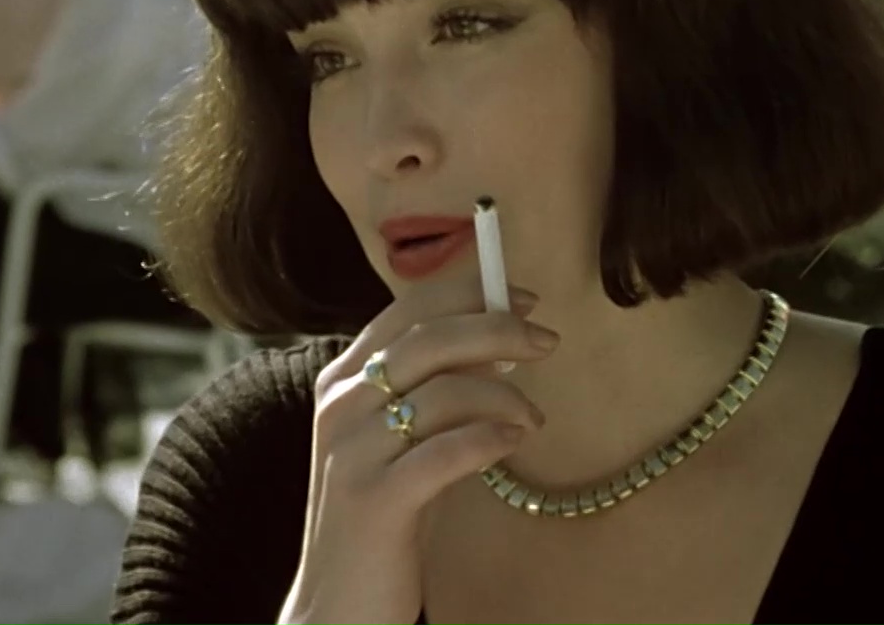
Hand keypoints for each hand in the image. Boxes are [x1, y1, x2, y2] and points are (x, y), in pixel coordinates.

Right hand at [280, 277, 557, 624]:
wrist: (337, 602)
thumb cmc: (385, 513)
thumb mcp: (403, 437)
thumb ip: (437, 387)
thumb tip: (501, 340)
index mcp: (342, 379)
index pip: (408, 308)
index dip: (470, 291)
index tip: (524, 296)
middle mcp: (339, 405)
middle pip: (428, 338)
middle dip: (498, 329)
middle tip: (546, 341)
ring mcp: (352, 453)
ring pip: (443, 391)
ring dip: (504, 395)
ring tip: (532, 418)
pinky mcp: (374, 501)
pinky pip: (446, 451)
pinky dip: (490, 438)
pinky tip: (514, 441)